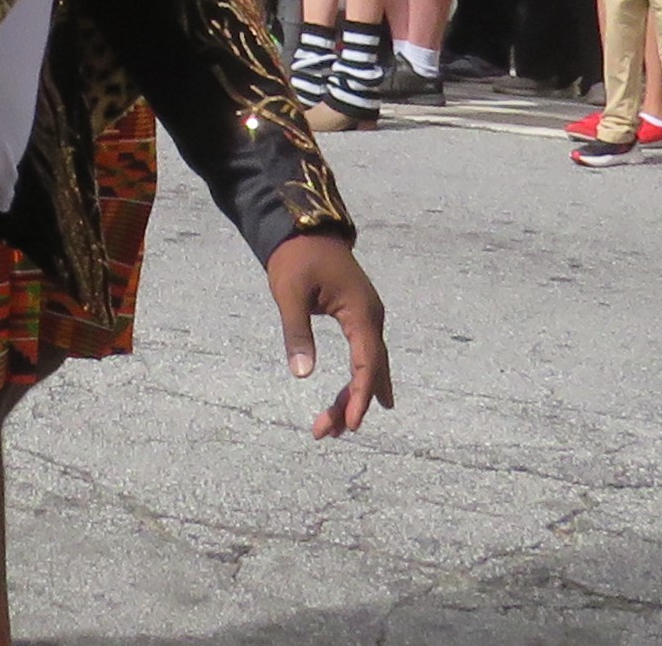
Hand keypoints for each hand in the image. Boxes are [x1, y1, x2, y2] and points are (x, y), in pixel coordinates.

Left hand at [265, 233, 391, 439]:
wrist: (304, 228)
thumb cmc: (296, 258)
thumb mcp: (290, 293)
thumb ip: (297, 333)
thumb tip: (302, 374)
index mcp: (361, 312)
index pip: (366, 362)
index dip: (361, 395)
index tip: (352, 424)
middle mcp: (372, 318)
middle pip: (370, 370)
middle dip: (352, 403)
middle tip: (328, 433)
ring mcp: (368, 317)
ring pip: (367, 365)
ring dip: (353, 395)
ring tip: (331, 426)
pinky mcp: (358, 317)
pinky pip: (362, 355)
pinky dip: (355, 378)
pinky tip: (354, 400)